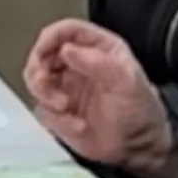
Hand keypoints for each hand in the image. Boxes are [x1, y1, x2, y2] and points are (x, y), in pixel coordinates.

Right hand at [24, 20, 177, 177]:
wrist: (137, 147)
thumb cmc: (140, 112)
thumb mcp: (125, 81)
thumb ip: (97, 62)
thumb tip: (67, 49)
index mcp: (98, 48)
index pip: (67, 30)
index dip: (50, 37)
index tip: (42, 51)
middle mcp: (79, 64)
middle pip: (43, 54)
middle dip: (39, 69)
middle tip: (46, 83)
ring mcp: (67, 87)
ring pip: (36, 81)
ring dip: (45, 95)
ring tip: (64, 107)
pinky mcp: (60, 110)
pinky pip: (42, 110)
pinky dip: (56, 120)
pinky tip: (77, 125)